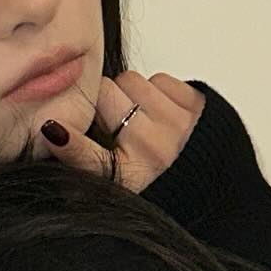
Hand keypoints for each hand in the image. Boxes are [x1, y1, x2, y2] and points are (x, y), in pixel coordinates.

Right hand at [38, 70, 204, 193]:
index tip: (52, 129)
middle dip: (101, 102)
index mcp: (128, 178)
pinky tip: (160, 113)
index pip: (87, 156)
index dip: (65, 138)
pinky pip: (159, 79)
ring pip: (130, 81)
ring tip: (139, 117)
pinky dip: (155, 90)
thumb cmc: (164, 189)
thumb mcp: (119, 191)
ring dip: (128, 94)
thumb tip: (53, 134)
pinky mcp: (197, 106)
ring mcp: (178, 124)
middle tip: (111, 121)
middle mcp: (153, 149)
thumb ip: (83, 165)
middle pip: (103, 94)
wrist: (218, 191)